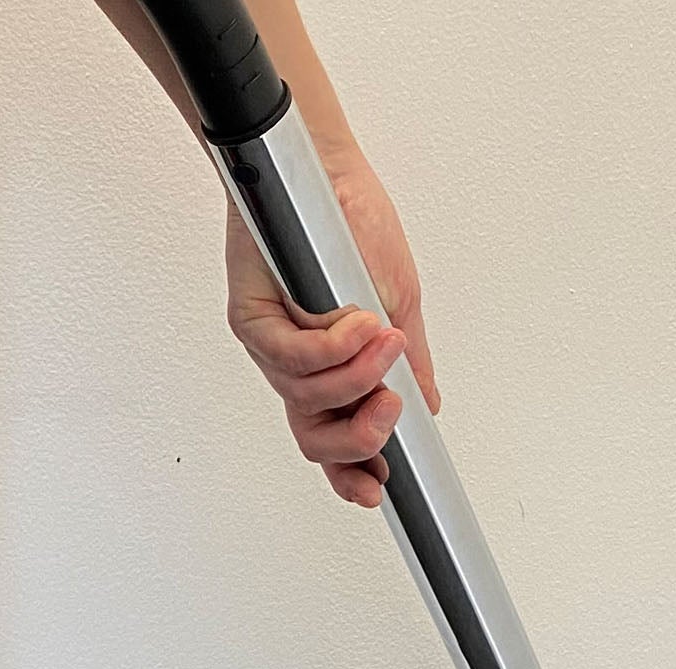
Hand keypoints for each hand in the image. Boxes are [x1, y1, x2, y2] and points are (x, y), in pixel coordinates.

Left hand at [225, 148, 439, 507]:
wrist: (324, 169)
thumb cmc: (353, 228)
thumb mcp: (398, 301)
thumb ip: (409, 361)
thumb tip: (426, 406)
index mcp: (327, 373)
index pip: (333, 440)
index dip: (350, 475)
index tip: (378, 492)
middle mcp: (293, 369)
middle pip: (313, 438)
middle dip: (357, 437)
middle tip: (392, 408)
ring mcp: (269, 347)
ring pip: (305, 398)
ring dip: (354, 376)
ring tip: (387, 340)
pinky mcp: (249, 318)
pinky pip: (288, 355)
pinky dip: (330, 347)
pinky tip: (358, 326)